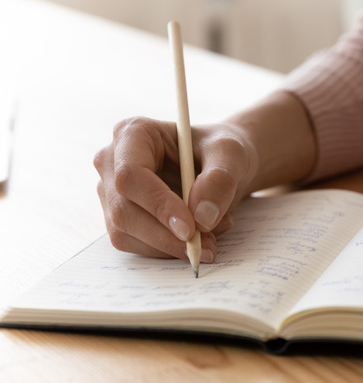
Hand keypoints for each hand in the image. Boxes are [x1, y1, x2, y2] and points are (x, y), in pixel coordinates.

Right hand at [94, 117, 258, 260]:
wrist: (221, 165)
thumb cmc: (220, 150)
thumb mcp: (231, 154)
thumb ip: (220, 180)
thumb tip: (202, 218)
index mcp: (133, 133)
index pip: (131, 175)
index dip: (158, 205)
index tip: (189, 229)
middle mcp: (113, 162)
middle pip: (123, 210)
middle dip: (165, 236)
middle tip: (206, 246)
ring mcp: (112, 192)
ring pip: (125, 233)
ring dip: (169, 246)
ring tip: (210, 238)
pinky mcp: (120, 217)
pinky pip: (135, 245)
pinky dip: (168, 249)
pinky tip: (199, 238)